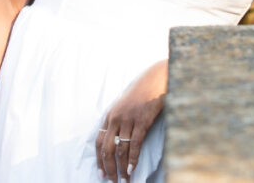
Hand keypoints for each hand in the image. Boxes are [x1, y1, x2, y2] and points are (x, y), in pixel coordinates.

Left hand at [95, 61, 166, 181]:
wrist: (154, 79)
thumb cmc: (141, 95)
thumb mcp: (125, 107)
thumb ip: (119, 122)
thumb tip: (118, 142)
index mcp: (110, 116)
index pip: (98, 141)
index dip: (99, 159)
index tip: (101, 173)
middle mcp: (116, 118)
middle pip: (107, 148)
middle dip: (109, 168)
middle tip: (111, 181)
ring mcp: (128, 119)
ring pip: (120, 149)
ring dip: (121, 168)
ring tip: (124, 180)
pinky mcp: (141, 121)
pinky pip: (134, 144)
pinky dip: (132, 159)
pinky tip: (132, 169)